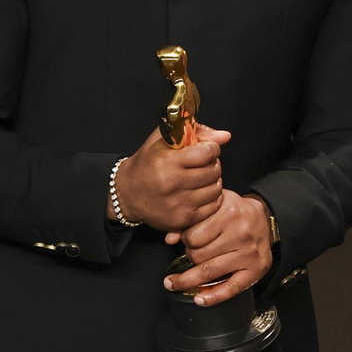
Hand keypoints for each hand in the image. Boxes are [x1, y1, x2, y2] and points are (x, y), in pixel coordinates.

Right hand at [109, 124, 230, 231]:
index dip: (211, 148)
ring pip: (216, 189)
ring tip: (200, 178)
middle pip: (214, 170)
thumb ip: (195, 131)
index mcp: (167, 161)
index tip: (206, 149)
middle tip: (202, 165)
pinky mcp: (182, 220)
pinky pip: (213, 206)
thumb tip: (225, 136)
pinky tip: (199, 192)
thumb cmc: (147, 163)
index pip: (208, 152)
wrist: (127, 194)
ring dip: (213, 181)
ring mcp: (177, 204)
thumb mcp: (164, 140)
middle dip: (212, 164)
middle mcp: (172, 184)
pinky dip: (211, 198)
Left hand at [163, 190, 273, 306]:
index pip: (192, 236)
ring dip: (190, 279)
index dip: (185, 240)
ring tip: (178, 282)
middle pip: (198, 255)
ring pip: (208, 271)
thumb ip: (191, 220)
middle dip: (189, 257)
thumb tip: (170, 239)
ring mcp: (249, 252)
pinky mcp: (257, 268)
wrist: (263, 218)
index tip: (186, 241)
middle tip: (191, 254)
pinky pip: (231, 288)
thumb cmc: (235, 212)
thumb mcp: (214, 206)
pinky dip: (213, 297)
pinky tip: (200, 299)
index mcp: (229, 212)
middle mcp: (241, 232)